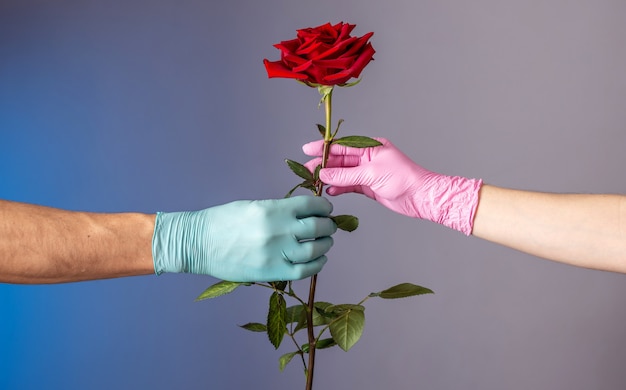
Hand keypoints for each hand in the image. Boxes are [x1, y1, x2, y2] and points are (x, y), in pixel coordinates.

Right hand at [152, 196, 336, 281]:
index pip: (312, 206)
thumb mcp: (254, 206)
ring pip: (315, 250)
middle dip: (328, 226)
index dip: (324, 207)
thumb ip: (280, 210)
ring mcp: (276, 254)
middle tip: (328, 227)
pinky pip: (304, 271)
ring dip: (325, 246)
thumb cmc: (223, 221)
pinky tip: (318, 260)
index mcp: (273, 210)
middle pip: (318, 228)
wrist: (198, 243)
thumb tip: (305, 214)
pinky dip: (317, 265)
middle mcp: (279, 231)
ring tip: (324, 243)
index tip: (326, 210)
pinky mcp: (272, 273)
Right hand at [302, 138, 481, 234]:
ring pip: (343, 173)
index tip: (307, 150)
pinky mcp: (369, 187)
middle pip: (340, 160)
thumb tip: (324, 174)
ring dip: (329, 177)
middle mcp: (368, 158)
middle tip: (306, 169)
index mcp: (370, 147)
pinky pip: (349, 185)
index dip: (323, 148)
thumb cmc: (403, 179)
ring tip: (314, 181)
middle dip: (323, 165)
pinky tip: (329, 190)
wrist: (420, 197)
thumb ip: (345, 175)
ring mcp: (368, 173)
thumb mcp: (370, 173)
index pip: (341, 146)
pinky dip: (339, 187)